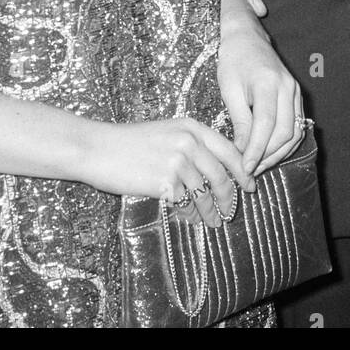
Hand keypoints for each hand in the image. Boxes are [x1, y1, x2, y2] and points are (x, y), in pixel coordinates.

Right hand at [79, 118, 254, 226]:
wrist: (98, 149)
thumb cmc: (130, 142)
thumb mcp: (167, 133)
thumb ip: (192, 146)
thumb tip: (218, 171)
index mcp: (191, 127)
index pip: (229, 150)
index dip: (243, 171)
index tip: (250, 186)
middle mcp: (188, 141)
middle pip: (222, 175)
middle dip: (230, 197)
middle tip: (231, 211)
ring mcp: (177, 161)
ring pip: (206, 193)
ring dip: (211, 211)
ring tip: (213, 222)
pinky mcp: (165, 181)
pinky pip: (186, 204)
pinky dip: (191, 214)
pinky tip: (190, 218)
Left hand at [217, 26, 302, 177]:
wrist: (246, 36)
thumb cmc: (233, 60)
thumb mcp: (229, 89)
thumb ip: (240, 120)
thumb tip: (243, 151)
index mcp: (268, 83)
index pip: (267, 125)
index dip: (257, 150)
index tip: (245, 167)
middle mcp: (288, 87)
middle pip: (284, 132)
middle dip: (267, 156)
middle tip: (249, 170)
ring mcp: (295, 91)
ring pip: (294, 133)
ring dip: (278, 154)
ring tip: (258, 166)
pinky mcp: (297, 95)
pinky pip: (297, 126)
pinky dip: (285, 144)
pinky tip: (269, 152)